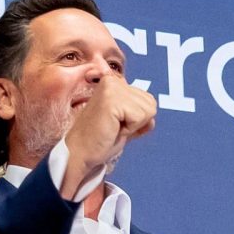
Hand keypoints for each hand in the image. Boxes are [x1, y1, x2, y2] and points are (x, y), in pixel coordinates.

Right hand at [62, 74, 156, 199]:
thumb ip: (140, 115)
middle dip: (138, 122)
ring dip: (134, 126)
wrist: (81, 152)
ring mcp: (111, 88)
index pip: (149, 100)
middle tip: (115, 126)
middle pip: (151, 104)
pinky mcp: (111, 100)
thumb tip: (153, 116)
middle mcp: (113, 81)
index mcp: (114, 83)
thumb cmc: (101, 139)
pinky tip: (113, 129)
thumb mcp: (126, 123)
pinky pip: (140, 117)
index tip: (118, 124)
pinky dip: (130, 129)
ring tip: (114, 127)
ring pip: (148, 110)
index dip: (138, 119)